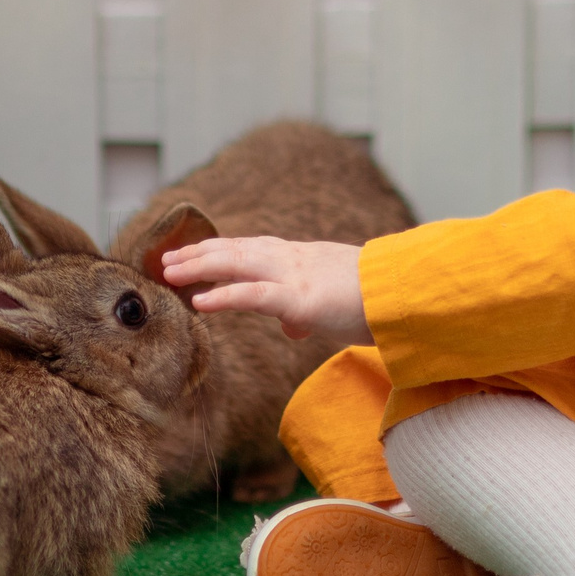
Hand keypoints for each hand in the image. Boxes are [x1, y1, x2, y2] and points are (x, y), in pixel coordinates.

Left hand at [157, 238, 370, 344]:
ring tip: (170, 272)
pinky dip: (224, 296)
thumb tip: (292, 328)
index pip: (251, 248)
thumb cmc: (375, 302)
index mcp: (301, 258)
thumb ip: (307, 311)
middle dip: (200, 253)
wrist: (407, 297)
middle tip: (167, 259)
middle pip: (237, 249)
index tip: (192, 253)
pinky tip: (201, 301)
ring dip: (200, 266)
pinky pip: (255, 295)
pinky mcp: (303, 298)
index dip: (219, 250)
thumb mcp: (333, 305)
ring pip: (238, 263)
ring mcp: (296, 275)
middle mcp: (294, 259)